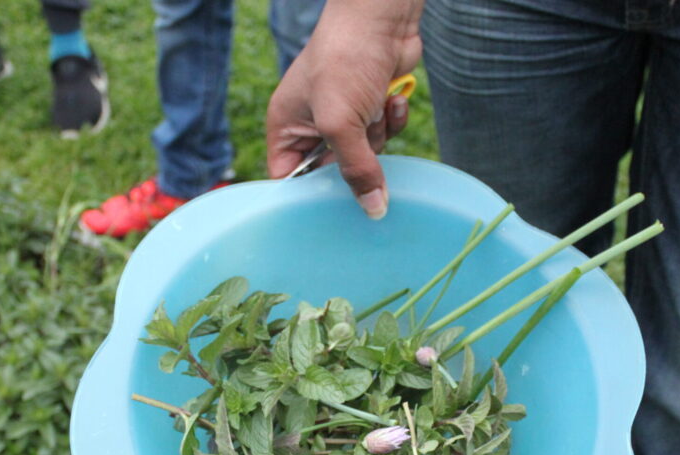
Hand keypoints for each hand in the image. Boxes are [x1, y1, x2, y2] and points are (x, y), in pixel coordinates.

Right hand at [267, 0, 423, 218]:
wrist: (382, 18)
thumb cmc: (344, 61)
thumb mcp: (342, 123)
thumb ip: (356, 170)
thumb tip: (373, 210)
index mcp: (286, 126)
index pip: (287, 177)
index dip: (307, 193)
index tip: (331, 205)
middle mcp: (311, 122)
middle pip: (332, 170)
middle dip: (355, 160)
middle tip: (364, 146)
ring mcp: (343, 114)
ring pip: (364, 153)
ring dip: (378, 136)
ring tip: (376, 109)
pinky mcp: (370, 106)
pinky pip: (384, 133)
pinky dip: (392, 119)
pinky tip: (393, 98)